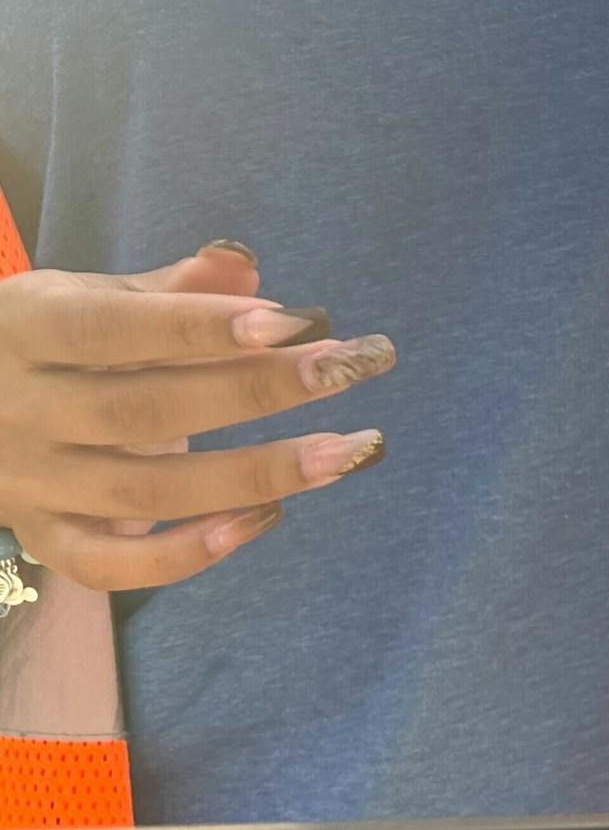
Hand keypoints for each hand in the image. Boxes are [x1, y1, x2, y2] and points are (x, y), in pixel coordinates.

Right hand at [0, 242, 394, 590]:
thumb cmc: (45, 343)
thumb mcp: (89, 299)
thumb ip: (171, 290)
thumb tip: (243, 265)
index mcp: (27, 328)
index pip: (115, 328)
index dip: (203, 326)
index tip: (301, 322)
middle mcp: (23, 410)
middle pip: (146, 410)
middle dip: (260, 389)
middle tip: (355, 367)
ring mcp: (31, 483)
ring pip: (147, 490)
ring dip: (257, 474)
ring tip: (350, 451)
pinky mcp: (44, 538)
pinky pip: (112, 564)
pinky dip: (188, 554)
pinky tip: (266, 519)